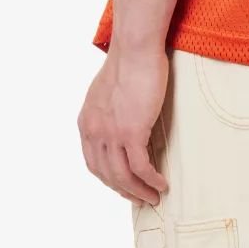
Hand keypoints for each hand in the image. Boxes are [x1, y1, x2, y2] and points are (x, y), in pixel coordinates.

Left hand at [77, 47, 169, 204]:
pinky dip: (151, 180)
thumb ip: (107, 109)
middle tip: (140, 199)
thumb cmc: (128, 61)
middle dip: (124, 190)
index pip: (93, 163)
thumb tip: (118, 119)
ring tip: (154, 197)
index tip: (123, 186)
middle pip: (107, 175)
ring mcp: (112, 134)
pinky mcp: (132, 132)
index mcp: (86, 122)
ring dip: (139, 191)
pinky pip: (141, 166)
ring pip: (124, 176)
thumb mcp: (106, 90)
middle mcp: (95, 131)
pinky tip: (162, 184)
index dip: (109, 179)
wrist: (135, 48)